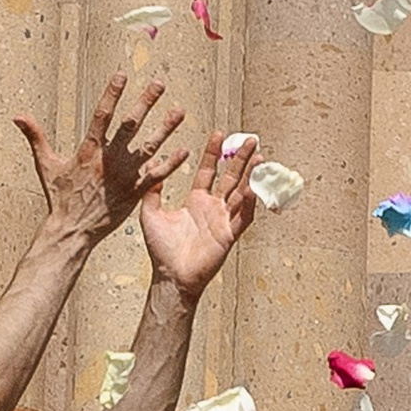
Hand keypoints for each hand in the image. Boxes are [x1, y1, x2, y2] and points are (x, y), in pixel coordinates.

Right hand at [21, 69, 187, 251]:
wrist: (72, 230)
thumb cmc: (59, 197)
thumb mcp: (45, 165)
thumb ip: (35, 137)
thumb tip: (18, 116)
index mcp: (89, 150)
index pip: (102, 115)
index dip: (111, 93)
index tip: (122, 75)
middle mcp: (109, 159)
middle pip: (131, 125)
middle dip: (145, 102)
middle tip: (159, 83)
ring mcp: (125, 175)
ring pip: (149, 146)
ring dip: (166, 128)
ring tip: (179, 110)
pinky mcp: (135, 191)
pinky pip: (157, 175)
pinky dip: (171, 163)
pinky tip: (185, 151)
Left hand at [139, 129, 259, 302]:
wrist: (170, 276)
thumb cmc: (161, 249)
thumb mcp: (150, 214)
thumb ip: (152, 191)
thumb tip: (151, 168)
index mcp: (196, 200)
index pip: (208, 171)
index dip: (213, 153)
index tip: (219, 134)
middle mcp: (213, 207)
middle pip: (230, 177)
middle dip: (241, 158)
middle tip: (252, 139)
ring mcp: (223, 220)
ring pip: (241, 193)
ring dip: (251, 176)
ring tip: (260, 157)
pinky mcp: (229, 235)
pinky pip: (243, 218)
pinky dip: (250, 205)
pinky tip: (254, 189)